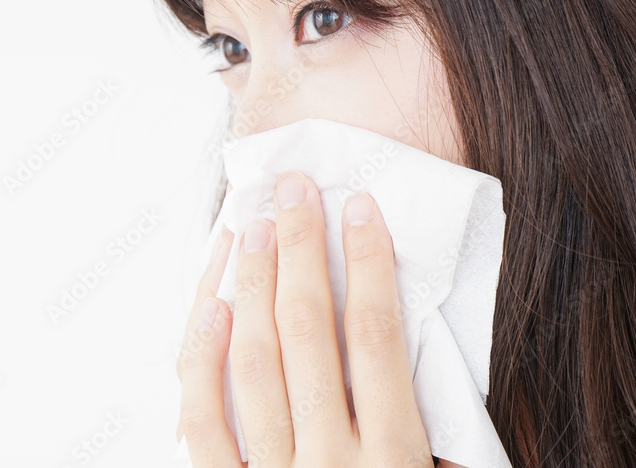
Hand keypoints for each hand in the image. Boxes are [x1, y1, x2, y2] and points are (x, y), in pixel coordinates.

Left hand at [176, 171, 436, 466]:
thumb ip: (431, 434)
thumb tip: (422, 352)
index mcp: (394, 459)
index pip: (377, 337)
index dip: (368, 264)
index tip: (360, 209)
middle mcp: (331, 463)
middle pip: (309, 330)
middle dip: (301, 250)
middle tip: (294, 193)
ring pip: (256, 360)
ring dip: (253, 284)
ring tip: (255, 227)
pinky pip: (204, 421)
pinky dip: (204, 358)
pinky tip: (211, 306)